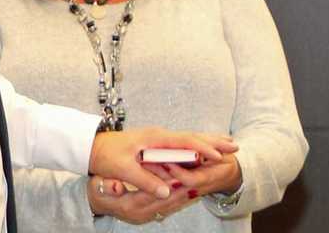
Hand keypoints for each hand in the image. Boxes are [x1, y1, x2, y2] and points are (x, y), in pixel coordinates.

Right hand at [87, 175, 193, 223]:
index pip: (152, 194)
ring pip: (170, 206)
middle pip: (165, 202)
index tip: (178, 174)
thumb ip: (109, 186)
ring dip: (184, 195)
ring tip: (198, 182)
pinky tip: (189, 190)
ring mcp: (147, 216)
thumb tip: (117, 186)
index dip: (166, 184)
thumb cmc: (98, 190)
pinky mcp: (150, 214)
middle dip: (181, 190)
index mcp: (129, 205)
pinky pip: (169, 207)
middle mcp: (141, 214)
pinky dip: (179, 199)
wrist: (97, 203)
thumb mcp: (99, 186)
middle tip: (195, 177)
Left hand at [88, 127, 237, 199]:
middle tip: (235, 147)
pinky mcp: (157, 144)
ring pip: (189, 139)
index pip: (184, 141)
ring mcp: (158, 138)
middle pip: (191, 137)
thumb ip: (145, 180)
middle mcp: (159, 135)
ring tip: (228, 146)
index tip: (219, 155)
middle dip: (213, 141)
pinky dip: (196, 146)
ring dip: (207, 143)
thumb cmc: (108, 155)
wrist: (93, 145)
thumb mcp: (124, 168)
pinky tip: (206, 150)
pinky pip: (182, 144)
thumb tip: (165, 193)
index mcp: (154, 138)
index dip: (202, 148)